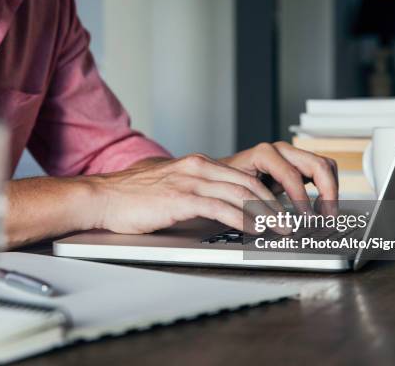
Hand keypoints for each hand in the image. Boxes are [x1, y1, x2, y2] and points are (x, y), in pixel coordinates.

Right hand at [84, 142, 337, 235]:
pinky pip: (220, 207)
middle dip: (275, 205)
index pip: (243, 177)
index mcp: (197, 164)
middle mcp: (197, 167)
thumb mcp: (171, 186)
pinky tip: (255, 230)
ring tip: (282, 229)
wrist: (103, 197)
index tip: (281, 211)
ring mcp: (190, 181)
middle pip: (248, 184)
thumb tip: (216, 206)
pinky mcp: (181, 198)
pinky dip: (243, 219)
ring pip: (240, 194)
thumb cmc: (133, 197)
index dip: (267, 195)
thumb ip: (195, 191)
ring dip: (266, 214)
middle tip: (291, 222)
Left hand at [220, 142, 337, 214]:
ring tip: (325, 214)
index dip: (302, 199)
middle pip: (317, 165)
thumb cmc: (227, 185)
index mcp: (265, 154)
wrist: (222, 177)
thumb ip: (257, 203)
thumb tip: (275, 223)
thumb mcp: (239, 193)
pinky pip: (322, 172)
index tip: (308, 218)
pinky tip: (320, 208)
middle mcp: (281, 151)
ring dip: (330, 190)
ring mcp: (292, 156)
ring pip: (324, 166)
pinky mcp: (298, 165)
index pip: (292, 175)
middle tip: (328, 217)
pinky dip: (327, 189)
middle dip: (327, 192)